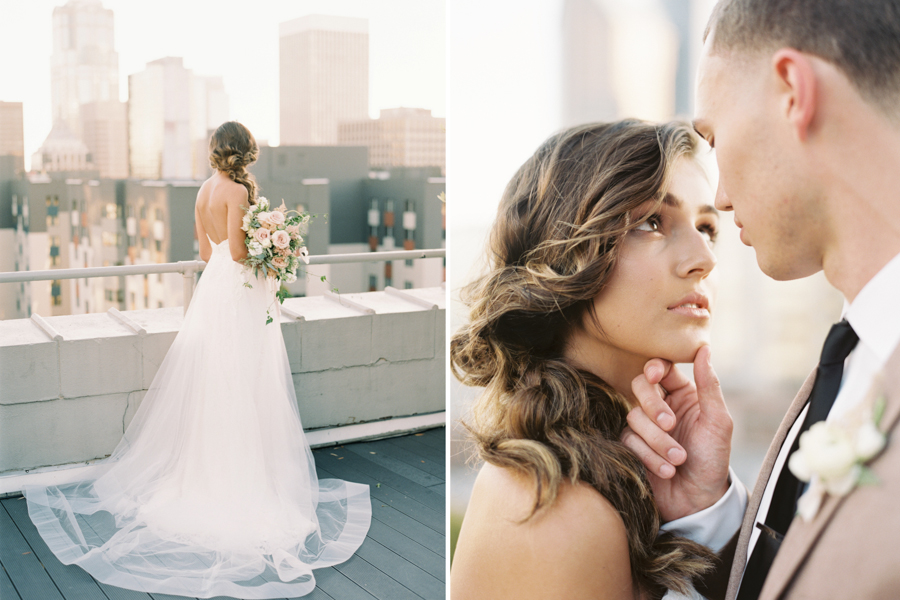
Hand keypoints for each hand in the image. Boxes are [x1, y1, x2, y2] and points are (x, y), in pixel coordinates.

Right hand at [621, 345, 732, 521]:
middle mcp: (661, 406)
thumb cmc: (714, 460)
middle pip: (640, 387)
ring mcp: (644, 427)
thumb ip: (710, 385)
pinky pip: (628, 441)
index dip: (654, 369)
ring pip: (634, 416)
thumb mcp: (718, 422)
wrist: (699, 500)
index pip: (661, 368)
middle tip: (670, 425)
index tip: (656, 376)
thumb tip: (704, 349)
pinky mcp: (632, 447)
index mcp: (683, 394)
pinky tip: (667, 470)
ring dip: (658, 441)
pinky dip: (649, 456)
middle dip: (653, 406)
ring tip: (678, 460)